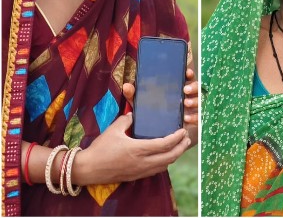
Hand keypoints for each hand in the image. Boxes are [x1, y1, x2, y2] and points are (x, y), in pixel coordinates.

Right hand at [72, 113, 189, 185]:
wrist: (87, 169)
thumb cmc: (100, 149)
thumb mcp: (113, 130)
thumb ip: (126, 120)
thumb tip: (134, 114)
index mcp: (138, 149)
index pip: (164, 144)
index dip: (177, 137)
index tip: (183, 130)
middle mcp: (142, 162)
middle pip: (170, 157)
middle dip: (182, 147)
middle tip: (187, 138)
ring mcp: (140, 171)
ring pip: (165, 166)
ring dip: (175, 156)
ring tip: (179, 147)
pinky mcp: (136, 176)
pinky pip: (156, 171)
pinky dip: (165, 163)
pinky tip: (165, 157)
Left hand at [122, 68, 197, 146]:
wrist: (157, 133)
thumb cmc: (152, 113)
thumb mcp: (143, 103)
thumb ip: (135, 95)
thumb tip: (127, 86)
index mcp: (177, 88)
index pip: (187, 77)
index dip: (189, 73)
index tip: (186, 72)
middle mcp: (187, 96)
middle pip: (197, 87)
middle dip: (193, 87)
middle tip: (185, 90)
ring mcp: (192, 108)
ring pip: (200, 100)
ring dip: (195, 101)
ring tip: (186, 104)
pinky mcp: (193, 119)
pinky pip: (199, 116)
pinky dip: (194, 117)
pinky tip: (187, 118)